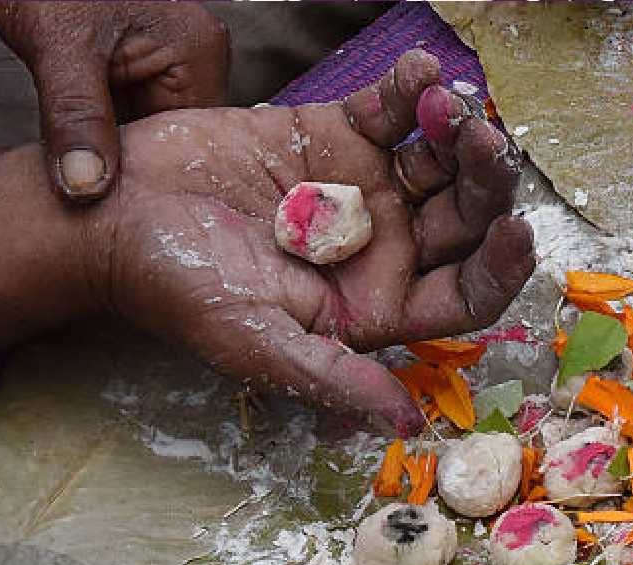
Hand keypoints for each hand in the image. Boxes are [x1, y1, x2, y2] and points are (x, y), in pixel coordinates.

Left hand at [0, 1, 228, 200]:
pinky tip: (73, 150)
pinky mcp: (139, 67)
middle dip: (125, 164)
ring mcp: (169, 62)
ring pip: (145, 134)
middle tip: (80, 189)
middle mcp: (195, 59)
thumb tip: (86, 187)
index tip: (105, 197)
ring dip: (108, 153)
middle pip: (170, 140)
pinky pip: (126, 118)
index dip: (149, 175)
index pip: (191, 141)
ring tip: (74, 170)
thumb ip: (74, 116)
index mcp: (199, 51)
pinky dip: (98, 137)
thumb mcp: (58, 48)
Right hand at [88, 50, 534, 434]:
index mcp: (379, 305)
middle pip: (466, 217)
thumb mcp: (255, 342)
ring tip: (446, 103)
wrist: (115, 216)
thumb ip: (332, 377)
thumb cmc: (179, 289)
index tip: (516, 229)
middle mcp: (386, 249)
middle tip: (483, 141)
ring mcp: (366, 188)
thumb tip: (404, 426)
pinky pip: (391, 110)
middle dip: (485, 181)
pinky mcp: (336, 135)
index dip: (500, 267)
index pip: (466, 292)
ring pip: (439, 158)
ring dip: (456, 128)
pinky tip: (419, 71)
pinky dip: (410, 89)